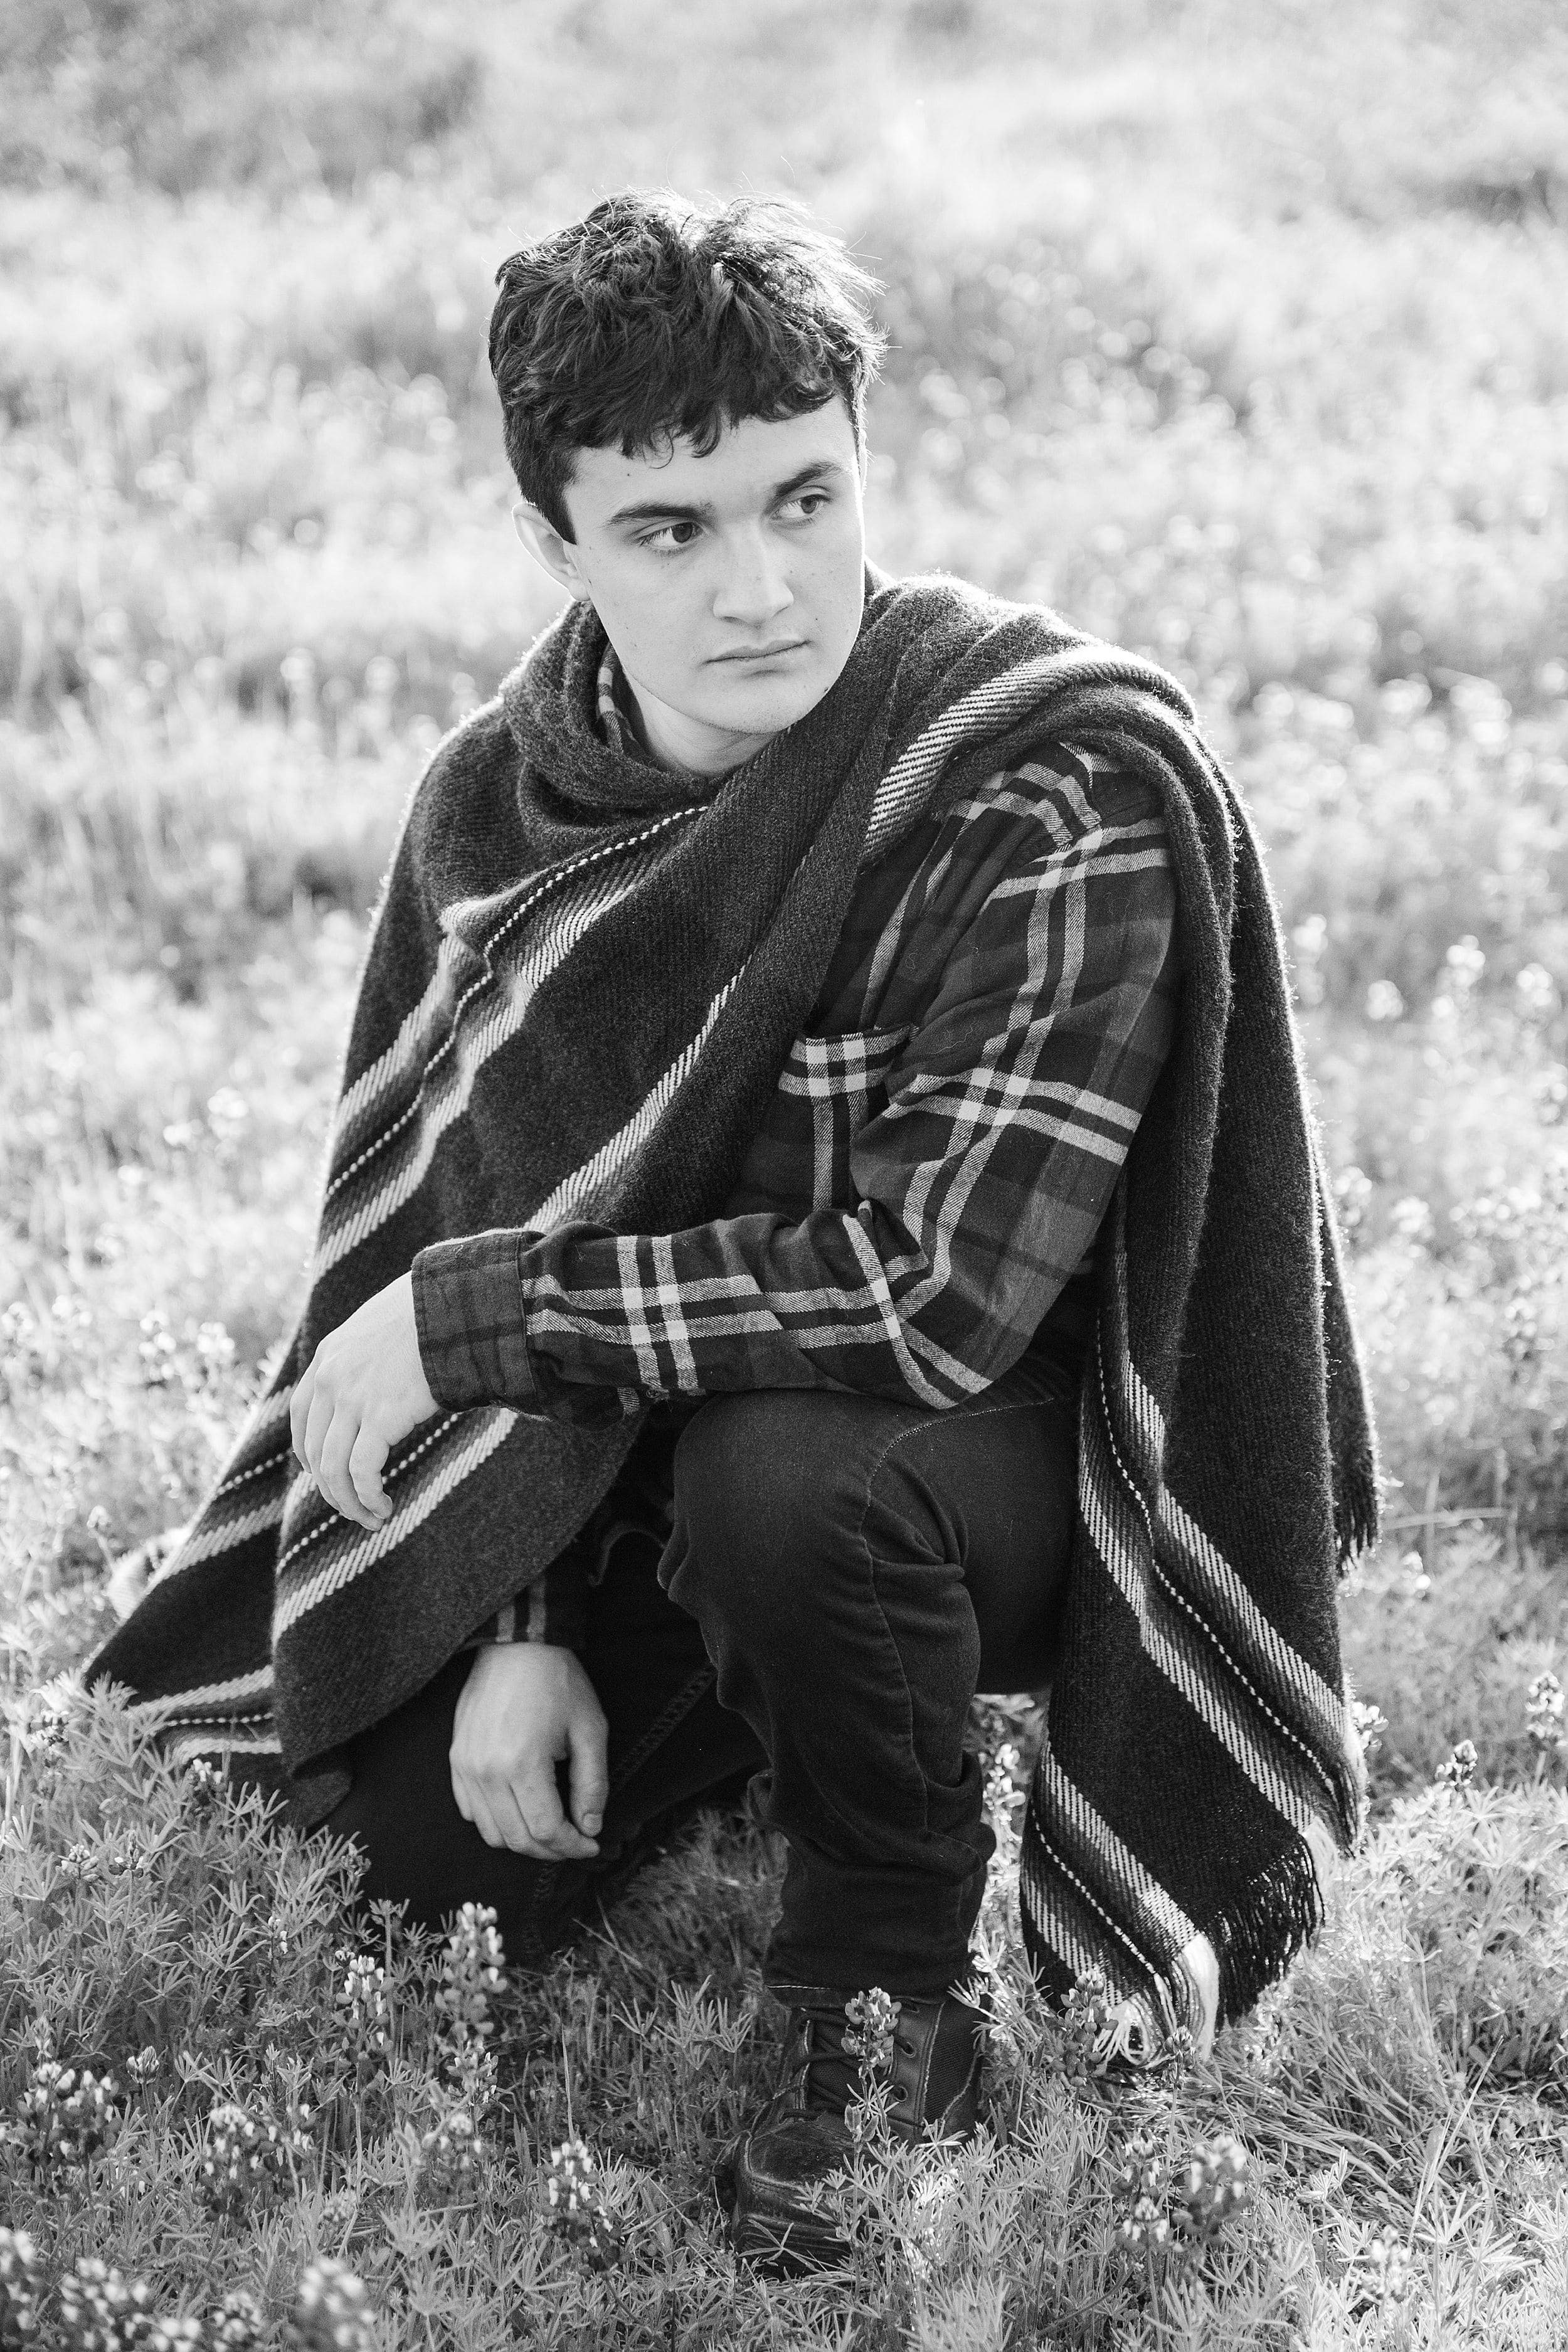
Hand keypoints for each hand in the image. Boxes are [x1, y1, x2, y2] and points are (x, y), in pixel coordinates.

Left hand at [289, 1271, 439, 1529]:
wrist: (453, 1306)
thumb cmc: (429, 1315)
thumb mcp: (379, 1329)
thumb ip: (365, 1357)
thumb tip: (379, 1383)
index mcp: (327, 1356)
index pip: (301, 1416)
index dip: (308, 1453)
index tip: (324, 1475)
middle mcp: (331, 1379)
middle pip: (314, 1451)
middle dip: (331, 1489)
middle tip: (352, 1509)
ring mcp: (352, 1398)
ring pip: (334, 1469)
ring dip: (348, 1502)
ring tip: (371, 1519)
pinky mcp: (381, 1417)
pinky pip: (363, 1471)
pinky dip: (368, 1497)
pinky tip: (383, 1508)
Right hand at [450, 1643, 608, 1861]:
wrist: (518, 1645)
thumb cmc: (558, 1683)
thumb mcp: (590, 1729)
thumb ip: (592, 1784)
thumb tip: (590, 1828)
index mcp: (522, 1764)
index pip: (545, 1830)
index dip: (572, 1846)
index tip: (591, 1845)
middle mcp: (486, 1772)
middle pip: (517, 1839)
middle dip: (551, 1849)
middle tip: (575, 1841)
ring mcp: (466, 1767)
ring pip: (492, 1832)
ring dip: (523, 1840)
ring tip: (550, 1829)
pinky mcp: (456, 1759)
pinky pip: (470, 1811)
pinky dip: (496, 1822)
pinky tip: (520, 1810)